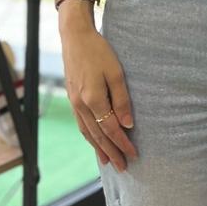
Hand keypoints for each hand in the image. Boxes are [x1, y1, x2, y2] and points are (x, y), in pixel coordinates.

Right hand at [61, 24, 137, 171]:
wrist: (75, 37)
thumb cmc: (99, 52)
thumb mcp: (116, 73)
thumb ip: (122, 100)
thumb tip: (128, 125)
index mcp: (93, 99)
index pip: (111, 129)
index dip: (123, 144)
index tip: (134, 155)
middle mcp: (81, 105)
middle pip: (98, 135)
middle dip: (112, 153)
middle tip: (123, 168)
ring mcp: (74, 103)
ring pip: (87, 132)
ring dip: (98, 148)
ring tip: (108, 161)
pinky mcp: (72, 98)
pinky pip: (81, 124)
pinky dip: (89, 136)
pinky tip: (94, 141)